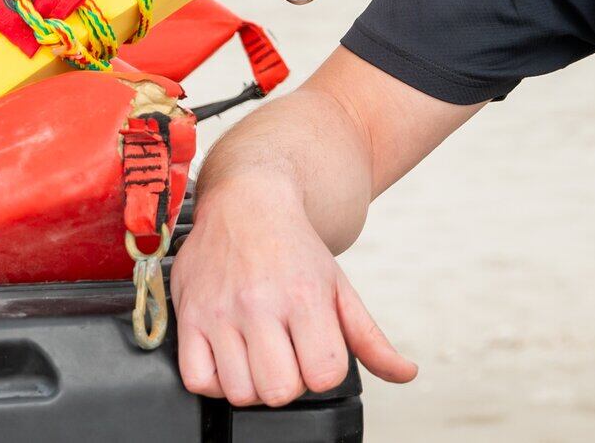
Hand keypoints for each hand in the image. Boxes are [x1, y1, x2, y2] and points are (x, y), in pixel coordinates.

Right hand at [171, 170, 418, 405]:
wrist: (248, 201)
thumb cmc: (295, 248)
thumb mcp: (339, 287)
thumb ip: (370, 338)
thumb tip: (405, 373)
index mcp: (305, 296)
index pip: (324, 373)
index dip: (324, 371)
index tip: (316, 351)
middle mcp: (260, 304)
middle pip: (279, 391)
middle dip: (289, 382)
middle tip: (287, 354)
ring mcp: (220, 311)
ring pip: (239, 392)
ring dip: (252, 384)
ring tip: (258, 354)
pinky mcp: (188, 316)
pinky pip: (197, 381)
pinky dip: (214, 381)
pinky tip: (228, 358)